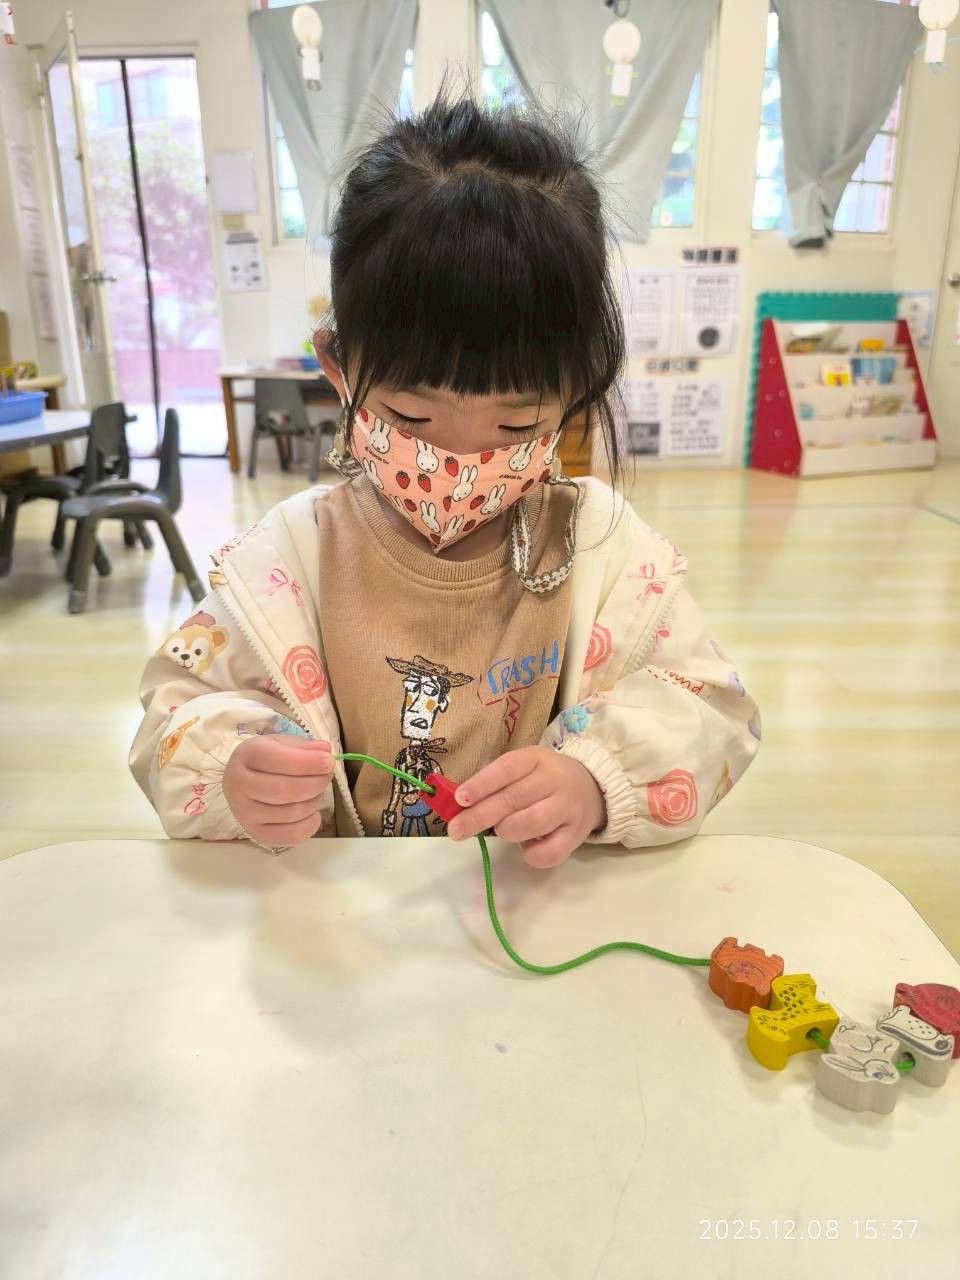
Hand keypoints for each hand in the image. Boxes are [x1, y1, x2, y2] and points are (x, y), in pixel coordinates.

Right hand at [223, 735, 333, 848]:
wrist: (242, 782)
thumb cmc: (266, 760)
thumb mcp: (283, 744)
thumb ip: (304, 747)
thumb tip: (324, 750)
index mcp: (247, 755)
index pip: (279, 760)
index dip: (309, 762)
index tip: (328, 761)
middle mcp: (240, 784)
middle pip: (285, 790)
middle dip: (315, 783)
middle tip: (326, 776)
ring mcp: (245, 812)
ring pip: (291, 813)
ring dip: (314, 801)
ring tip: (317, 792)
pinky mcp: (255, 833)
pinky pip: (290, 835)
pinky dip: (310, 825)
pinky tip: (313, 813)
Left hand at [447, 746, 605, 868]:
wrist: (592, 789)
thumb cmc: (543, 781)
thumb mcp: (523, 769)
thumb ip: (494, 783)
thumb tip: (458, 804)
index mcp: (536, 759)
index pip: (507, 769)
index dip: (482, 784)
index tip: (459, 799)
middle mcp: (555, 780)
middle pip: (514, 799)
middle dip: (480, 816)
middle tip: (456, 830)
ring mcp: (569, 808)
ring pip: (532, 823)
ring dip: (508, 831)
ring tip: (503, 830)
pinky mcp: (577, 835)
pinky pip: (549, 852)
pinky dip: (530, 854)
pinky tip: (526, 846)